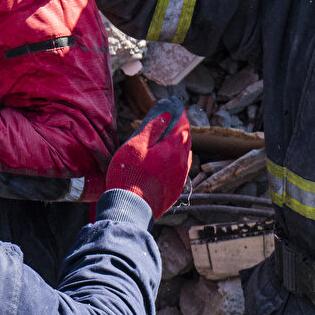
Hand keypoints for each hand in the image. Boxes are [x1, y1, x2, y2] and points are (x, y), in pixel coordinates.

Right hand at [105, 98, 191, 218]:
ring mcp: (180, 179)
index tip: (176, 106)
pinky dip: (177, 160)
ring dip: (179, 145)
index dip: (179, 114)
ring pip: (185, 156)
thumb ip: (153, 128)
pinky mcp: (174, 191)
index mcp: (174, 149)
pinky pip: (181, 170)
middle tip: (174, 120)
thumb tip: (167, 114)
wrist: (130, 208)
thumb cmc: (129, 174)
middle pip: (186, 140)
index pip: (182, 126)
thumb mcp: (136, 145)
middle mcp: (182, 163)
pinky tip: (170, 160)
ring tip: (171, 138)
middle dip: (180, 128)